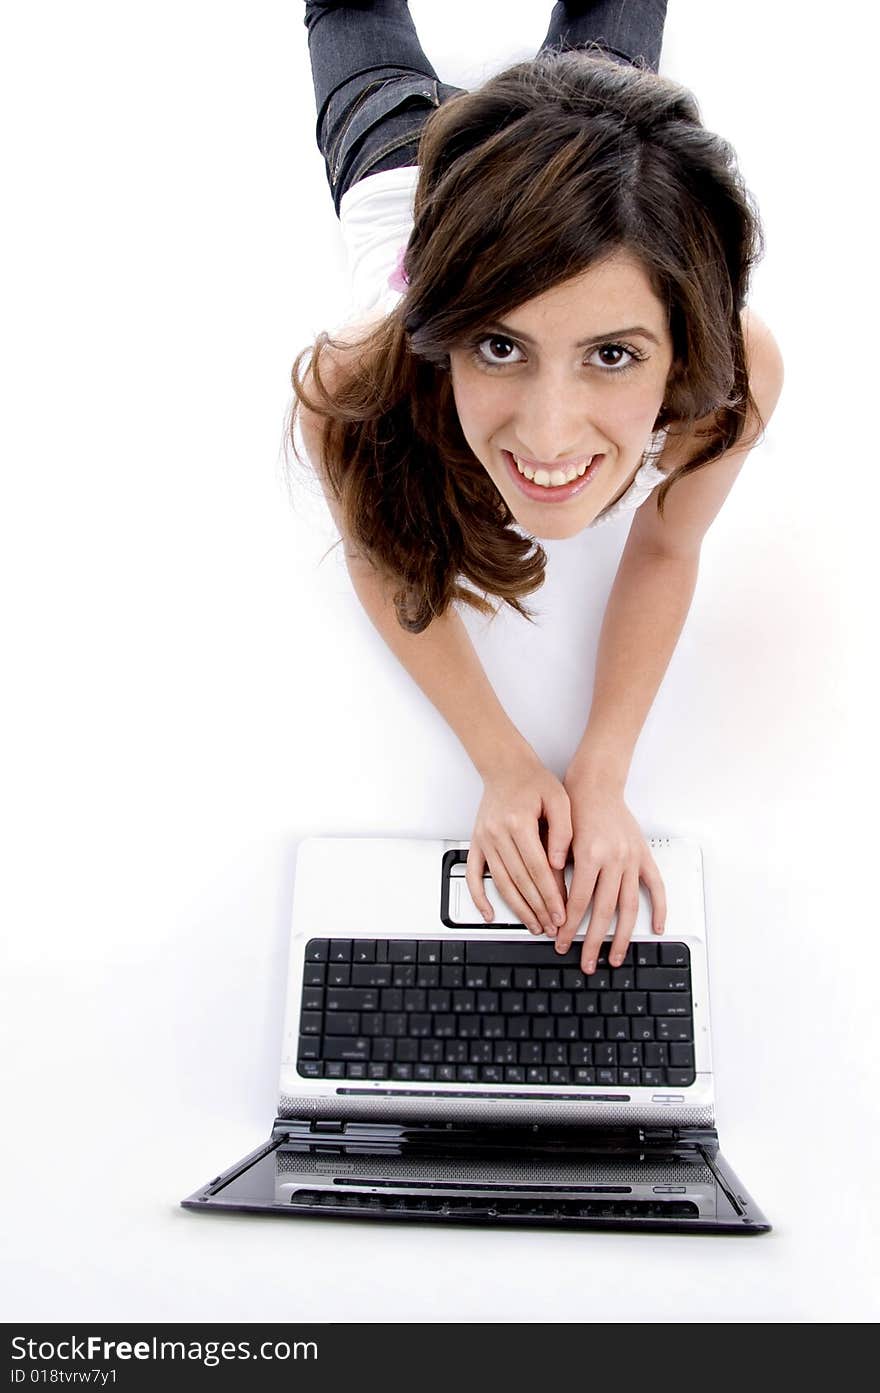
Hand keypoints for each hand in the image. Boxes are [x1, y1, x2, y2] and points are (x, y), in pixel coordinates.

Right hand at [467, 750, 570, 935]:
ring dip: (517, 908)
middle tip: (552, 925)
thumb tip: (558, 864)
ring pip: (500, 883)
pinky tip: (489, 913)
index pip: (538, 869)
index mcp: (518, 822)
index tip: (562, 913)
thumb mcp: (559, 799)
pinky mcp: (476, 842)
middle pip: (520, 881)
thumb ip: (562, 831)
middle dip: (538, 908)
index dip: (551, 895)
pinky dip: (478, 897)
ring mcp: (484, 840)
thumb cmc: (534, 781)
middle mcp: (497, 833)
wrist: (505, 766)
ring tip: (533, 924)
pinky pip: (473, 874)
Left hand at [554, 764, 665, 972]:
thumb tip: (553, 908)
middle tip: (586, 963)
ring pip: (628, 906)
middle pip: (603, 912)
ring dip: (621, 936)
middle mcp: (614, 859)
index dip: (569, 927)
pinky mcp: (643, 855)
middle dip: (593, 942)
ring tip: (615, 957)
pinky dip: (658, 908)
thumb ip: (558, 872)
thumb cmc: (573, 808)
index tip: (560, 943)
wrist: (595, 784)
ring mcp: (631, 859)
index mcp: (590, 855)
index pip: (578, 903)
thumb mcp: (559, 840)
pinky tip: (655, 927)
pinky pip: (655, 886)